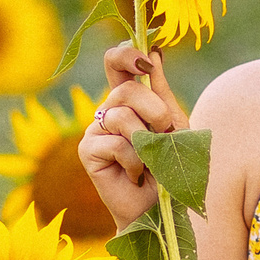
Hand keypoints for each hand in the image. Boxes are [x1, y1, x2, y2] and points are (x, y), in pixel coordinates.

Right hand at [79, 43, 186, 229]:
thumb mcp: (173, 125)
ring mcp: (95, 129)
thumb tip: (154, 50)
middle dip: (153, 111)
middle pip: (124, 90)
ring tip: (150, 161)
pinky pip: (114, 143)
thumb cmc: (171, 167)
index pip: (116, 63)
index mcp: (129, 99)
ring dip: (146, 141)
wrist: (163, 209)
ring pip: (120, 115)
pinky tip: (136, 175)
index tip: (145, 61)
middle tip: (163, 134)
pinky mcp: (87, 151)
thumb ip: (161, 91)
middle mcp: (108, 110)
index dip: (126, 55)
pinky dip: (134, 161)